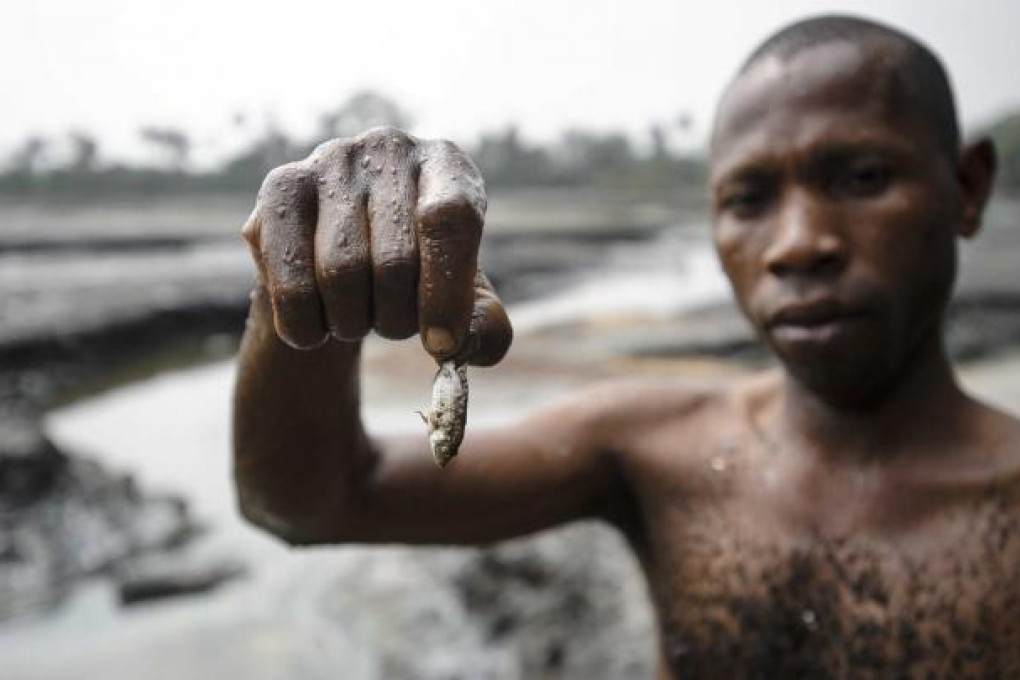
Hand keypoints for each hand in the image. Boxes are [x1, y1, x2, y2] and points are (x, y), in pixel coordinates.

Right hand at [241, 127, 511, 365]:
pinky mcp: (280, 189)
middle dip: (398, 318)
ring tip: (358, 317)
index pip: (451, 219)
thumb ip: (487, 330)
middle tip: (395, 326)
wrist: (340, 265)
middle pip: (394, 260)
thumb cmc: (416, 279)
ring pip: (340, 273)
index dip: (446, 293)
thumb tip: (458, 345)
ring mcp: (329, 161)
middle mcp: (388, 147)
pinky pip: (290, 282)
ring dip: (353, 323)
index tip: (443, 344)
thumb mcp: (464, 305)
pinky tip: (315, 327)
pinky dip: (305, 326)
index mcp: (447, 165)